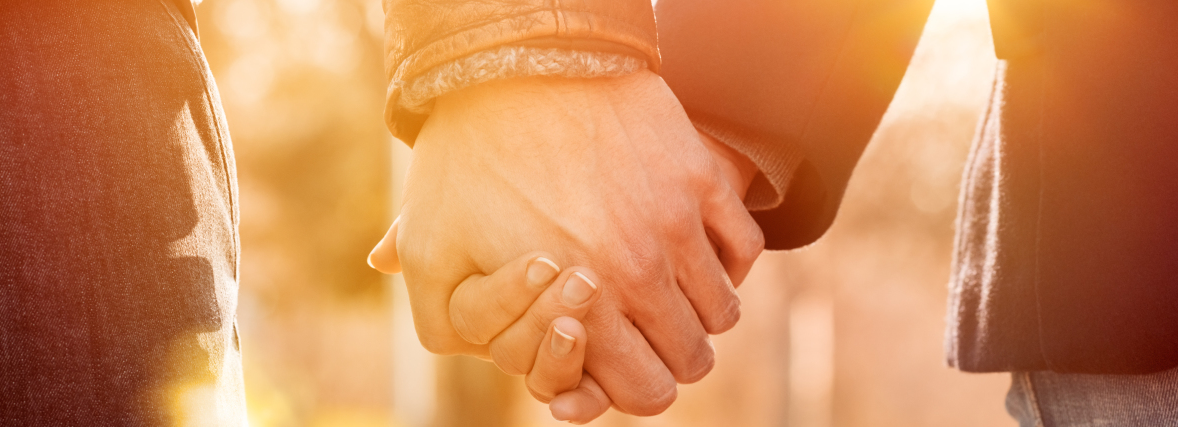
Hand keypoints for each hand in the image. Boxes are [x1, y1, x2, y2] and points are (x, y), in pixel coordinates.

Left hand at [373, 69, 763, 414]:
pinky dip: (727, 260)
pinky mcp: (700, 178)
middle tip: (639, 330)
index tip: (617, 362)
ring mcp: (677, 223)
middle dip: (666, 356)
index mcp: (580, 305)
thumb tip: (495, 362)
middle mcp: (639, 272)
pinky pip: (744, 246)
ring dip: (696, 311)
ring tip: (661, 288)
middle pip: (691, 358)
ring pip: (722, 309)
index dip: (632, 389)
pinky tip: (691, 249)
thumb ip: (453, 325)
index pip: (645, 393)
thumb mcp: (432, 252)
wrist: (515, 63)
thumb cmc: (467, 161)